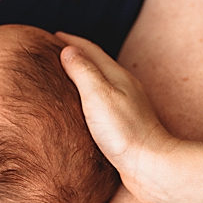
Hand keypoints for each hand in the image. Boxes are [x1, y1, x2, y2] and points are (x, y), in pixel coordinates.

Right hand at [56, 32, 168, 180]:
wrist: (151, 167)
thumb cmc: (125, 132)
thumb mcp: (98, 95)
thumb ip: (83, 71)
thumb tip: (68, 50)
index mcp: (118, 76)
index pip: (91, 50)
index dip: (71, 41)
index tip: (52, 35)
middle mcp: (125, 88)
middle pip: (98, 64)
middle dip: (77, 55)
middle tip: (56, 52)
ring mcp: (127, 107)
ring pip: (101, 84)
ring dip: (83, 76)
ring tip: (65, 77)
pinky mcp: (126, 126)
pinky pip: (103, 103)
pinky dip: (89, 97)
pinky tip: (83, 108)